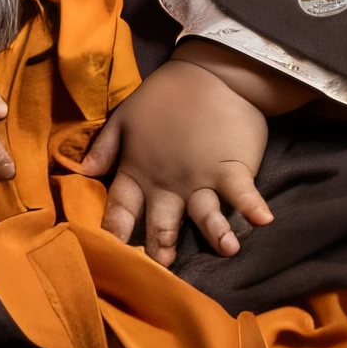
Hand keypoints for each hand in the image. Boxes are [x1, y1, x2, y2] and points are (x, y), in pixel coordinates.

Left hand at [80, 55, 273, 265]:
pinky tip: (263, 221)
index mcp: (138, 170)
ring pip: (204, 214)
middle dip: (159, 250)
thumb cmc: (165, 96)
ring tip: (225, 251)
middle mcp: (168, 182)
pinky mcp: (232, 168)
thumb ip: (105, 147)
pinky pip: (243, 192)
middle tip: (160, 274)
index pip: (120, 209)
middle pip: (161, 224)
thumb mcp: (125, 116)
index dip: (113, 234)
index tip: (108, 258)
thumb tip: (83, 173)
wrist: (210, 73)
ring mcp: (202, 178)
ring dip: (214, 233)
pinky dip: (254, 206)